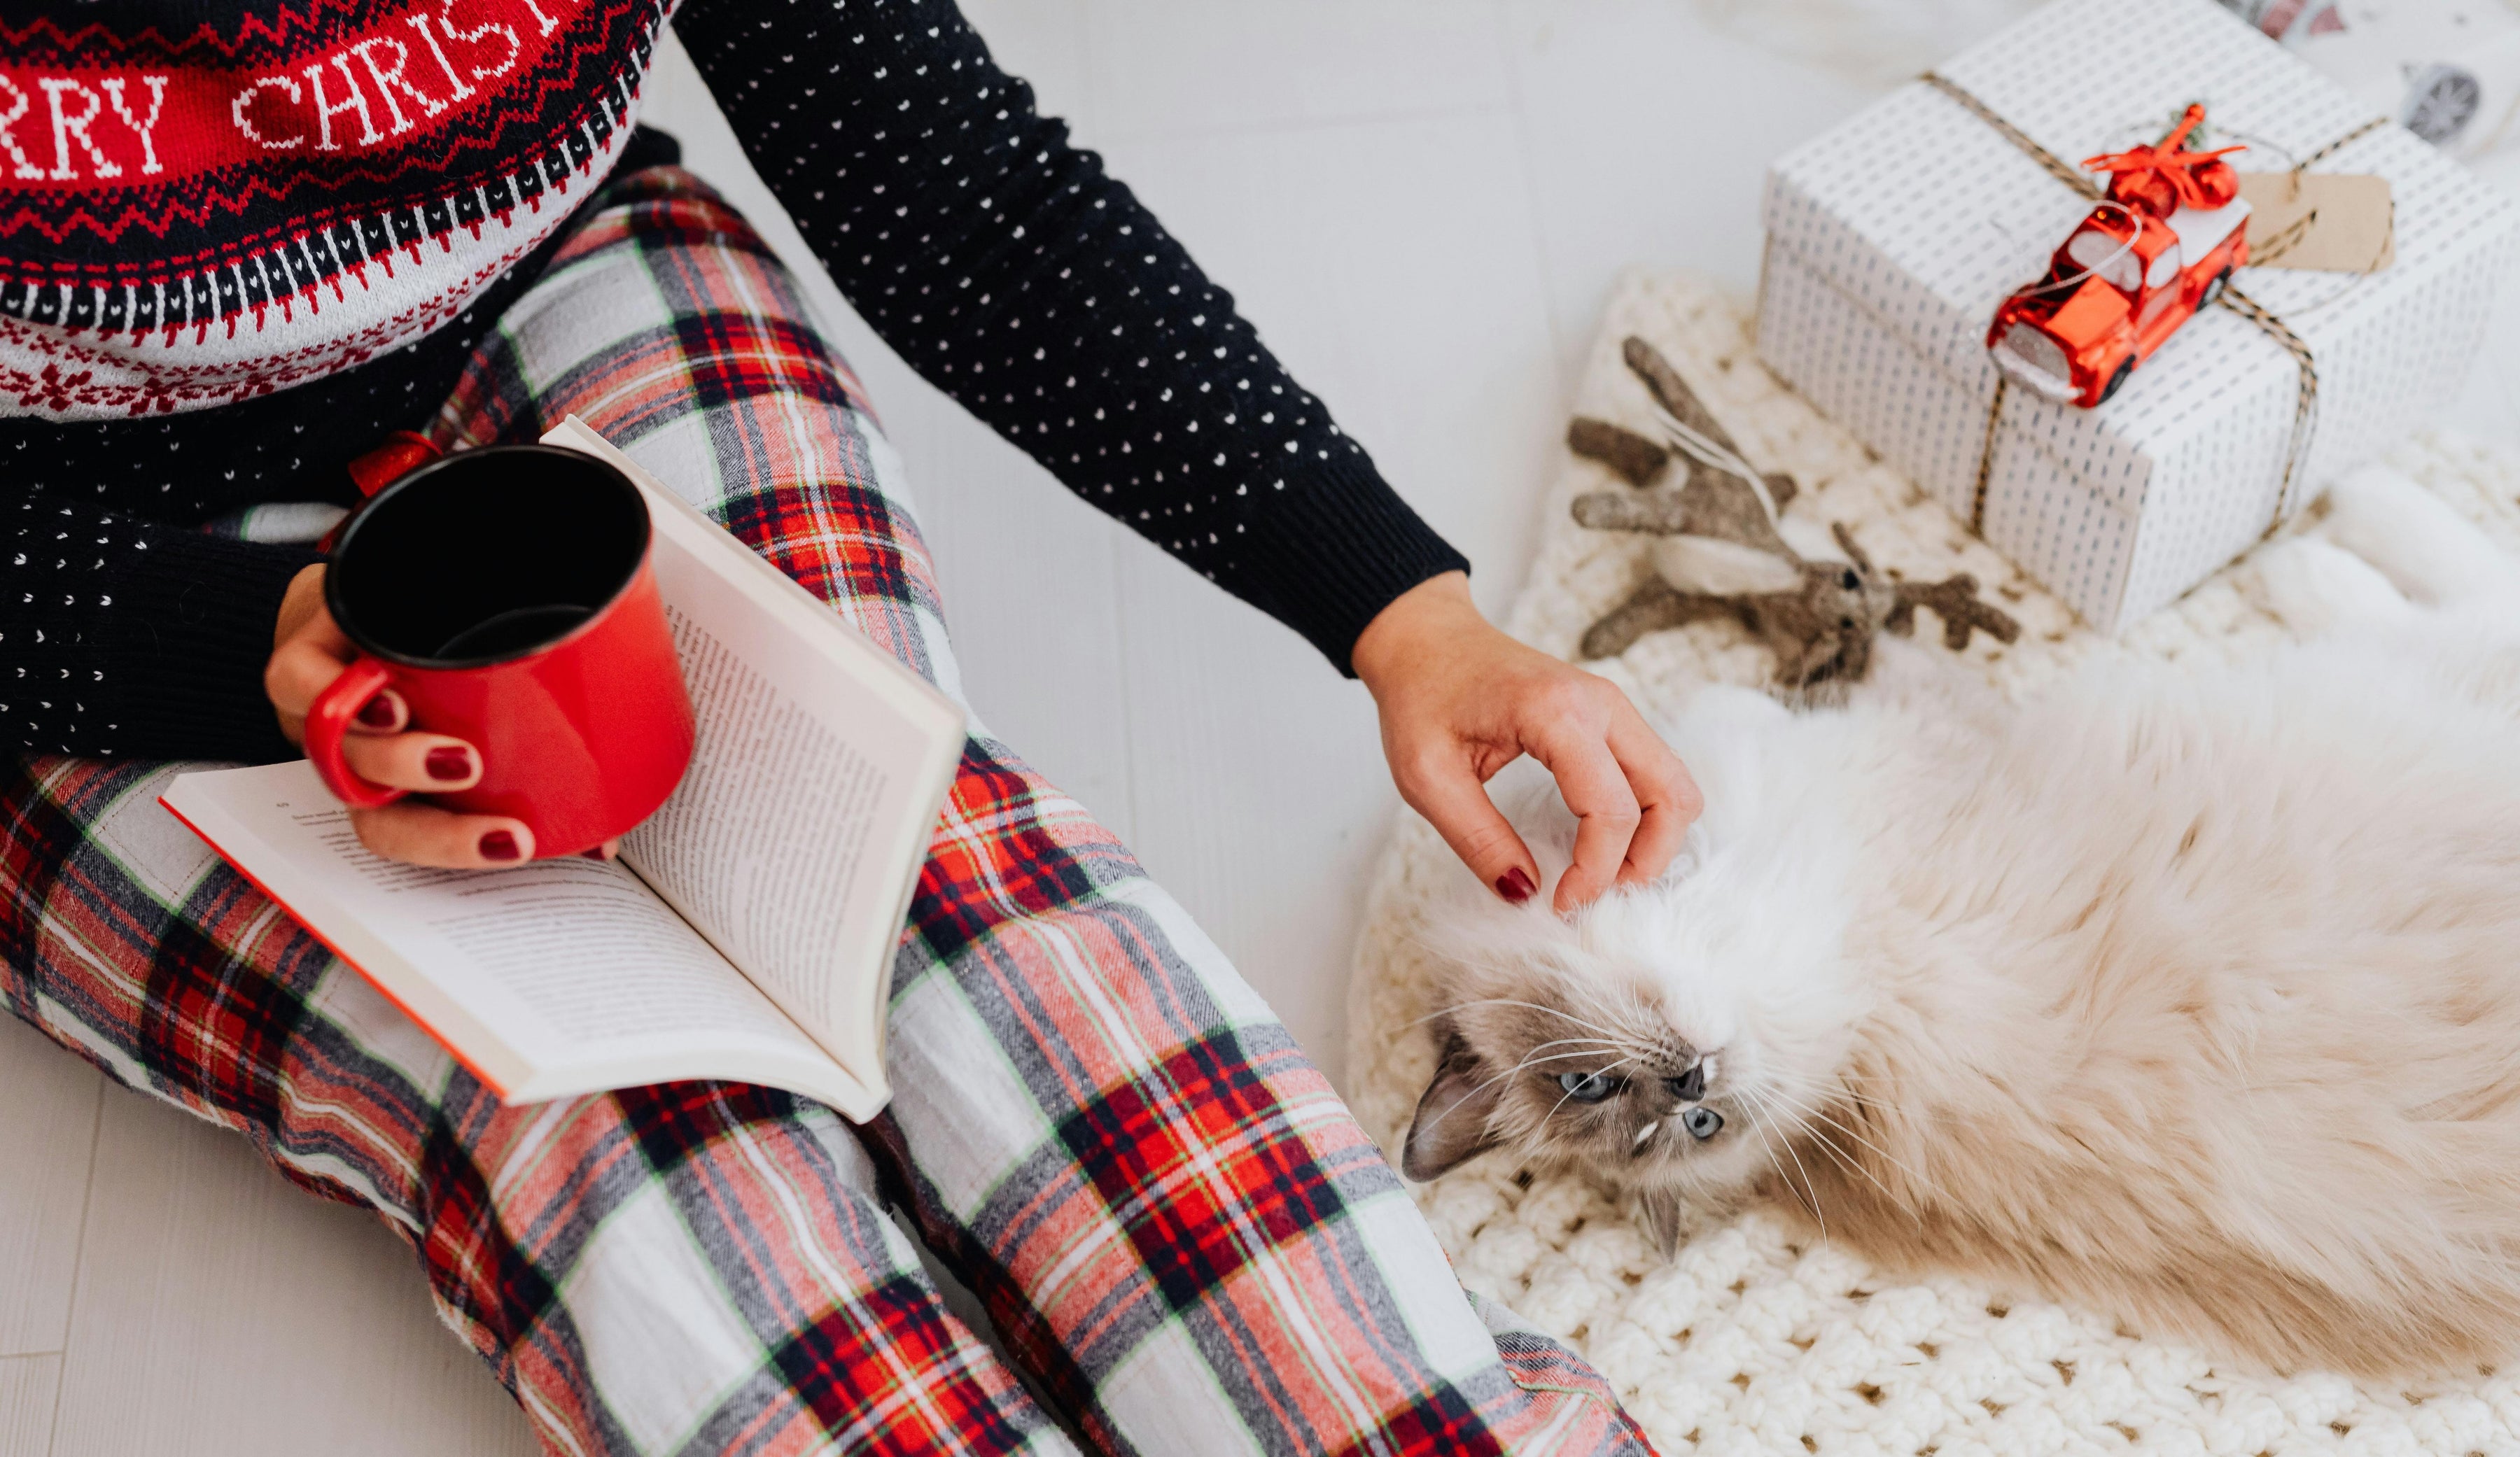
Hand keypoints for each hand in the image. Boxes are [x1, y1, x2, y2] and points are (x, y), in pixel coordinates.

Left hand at [265, 564, 605, 867]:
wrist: (361, 568)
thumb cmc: (431, 641)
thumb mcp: (485, 700)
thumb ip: (537, 760)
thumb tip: (605, 833)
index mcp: (388, 775)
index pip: (405, 833)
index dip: (453, 849)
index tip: (520, 843)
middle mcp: (349, 749)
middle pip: (371, 813)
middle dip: (432, 827)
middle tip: (502, 816)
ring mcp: (320, 704)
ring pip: (339, 755)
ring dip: (395, 763)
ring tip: (457, 753)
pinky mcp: (301, 649)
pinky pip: (297, 683)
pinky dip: (334, 696)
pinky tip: (385, 692)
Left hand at [1354, 572, 1698, 913]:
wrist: (1425, 640)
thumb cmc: (1421, 699)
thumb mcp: (1427, 778)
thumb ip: (1478, 840)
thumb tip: (1525, 895)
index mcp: (1556, 712)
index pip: (1612, 809)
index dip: (1596, 871)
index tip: (1559, 904)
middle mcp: (1601, 703)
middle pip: (1671, 795)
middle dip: (1646, 860)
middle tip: (1598, 897)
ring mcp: (1613, 705)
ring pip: (1674, 783)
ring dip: (1654, 839)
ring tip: (1604, 875)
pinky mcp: (1611, 715)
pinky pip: (1655, 771)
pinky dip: (1645, 815)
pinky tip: (1602, 843)